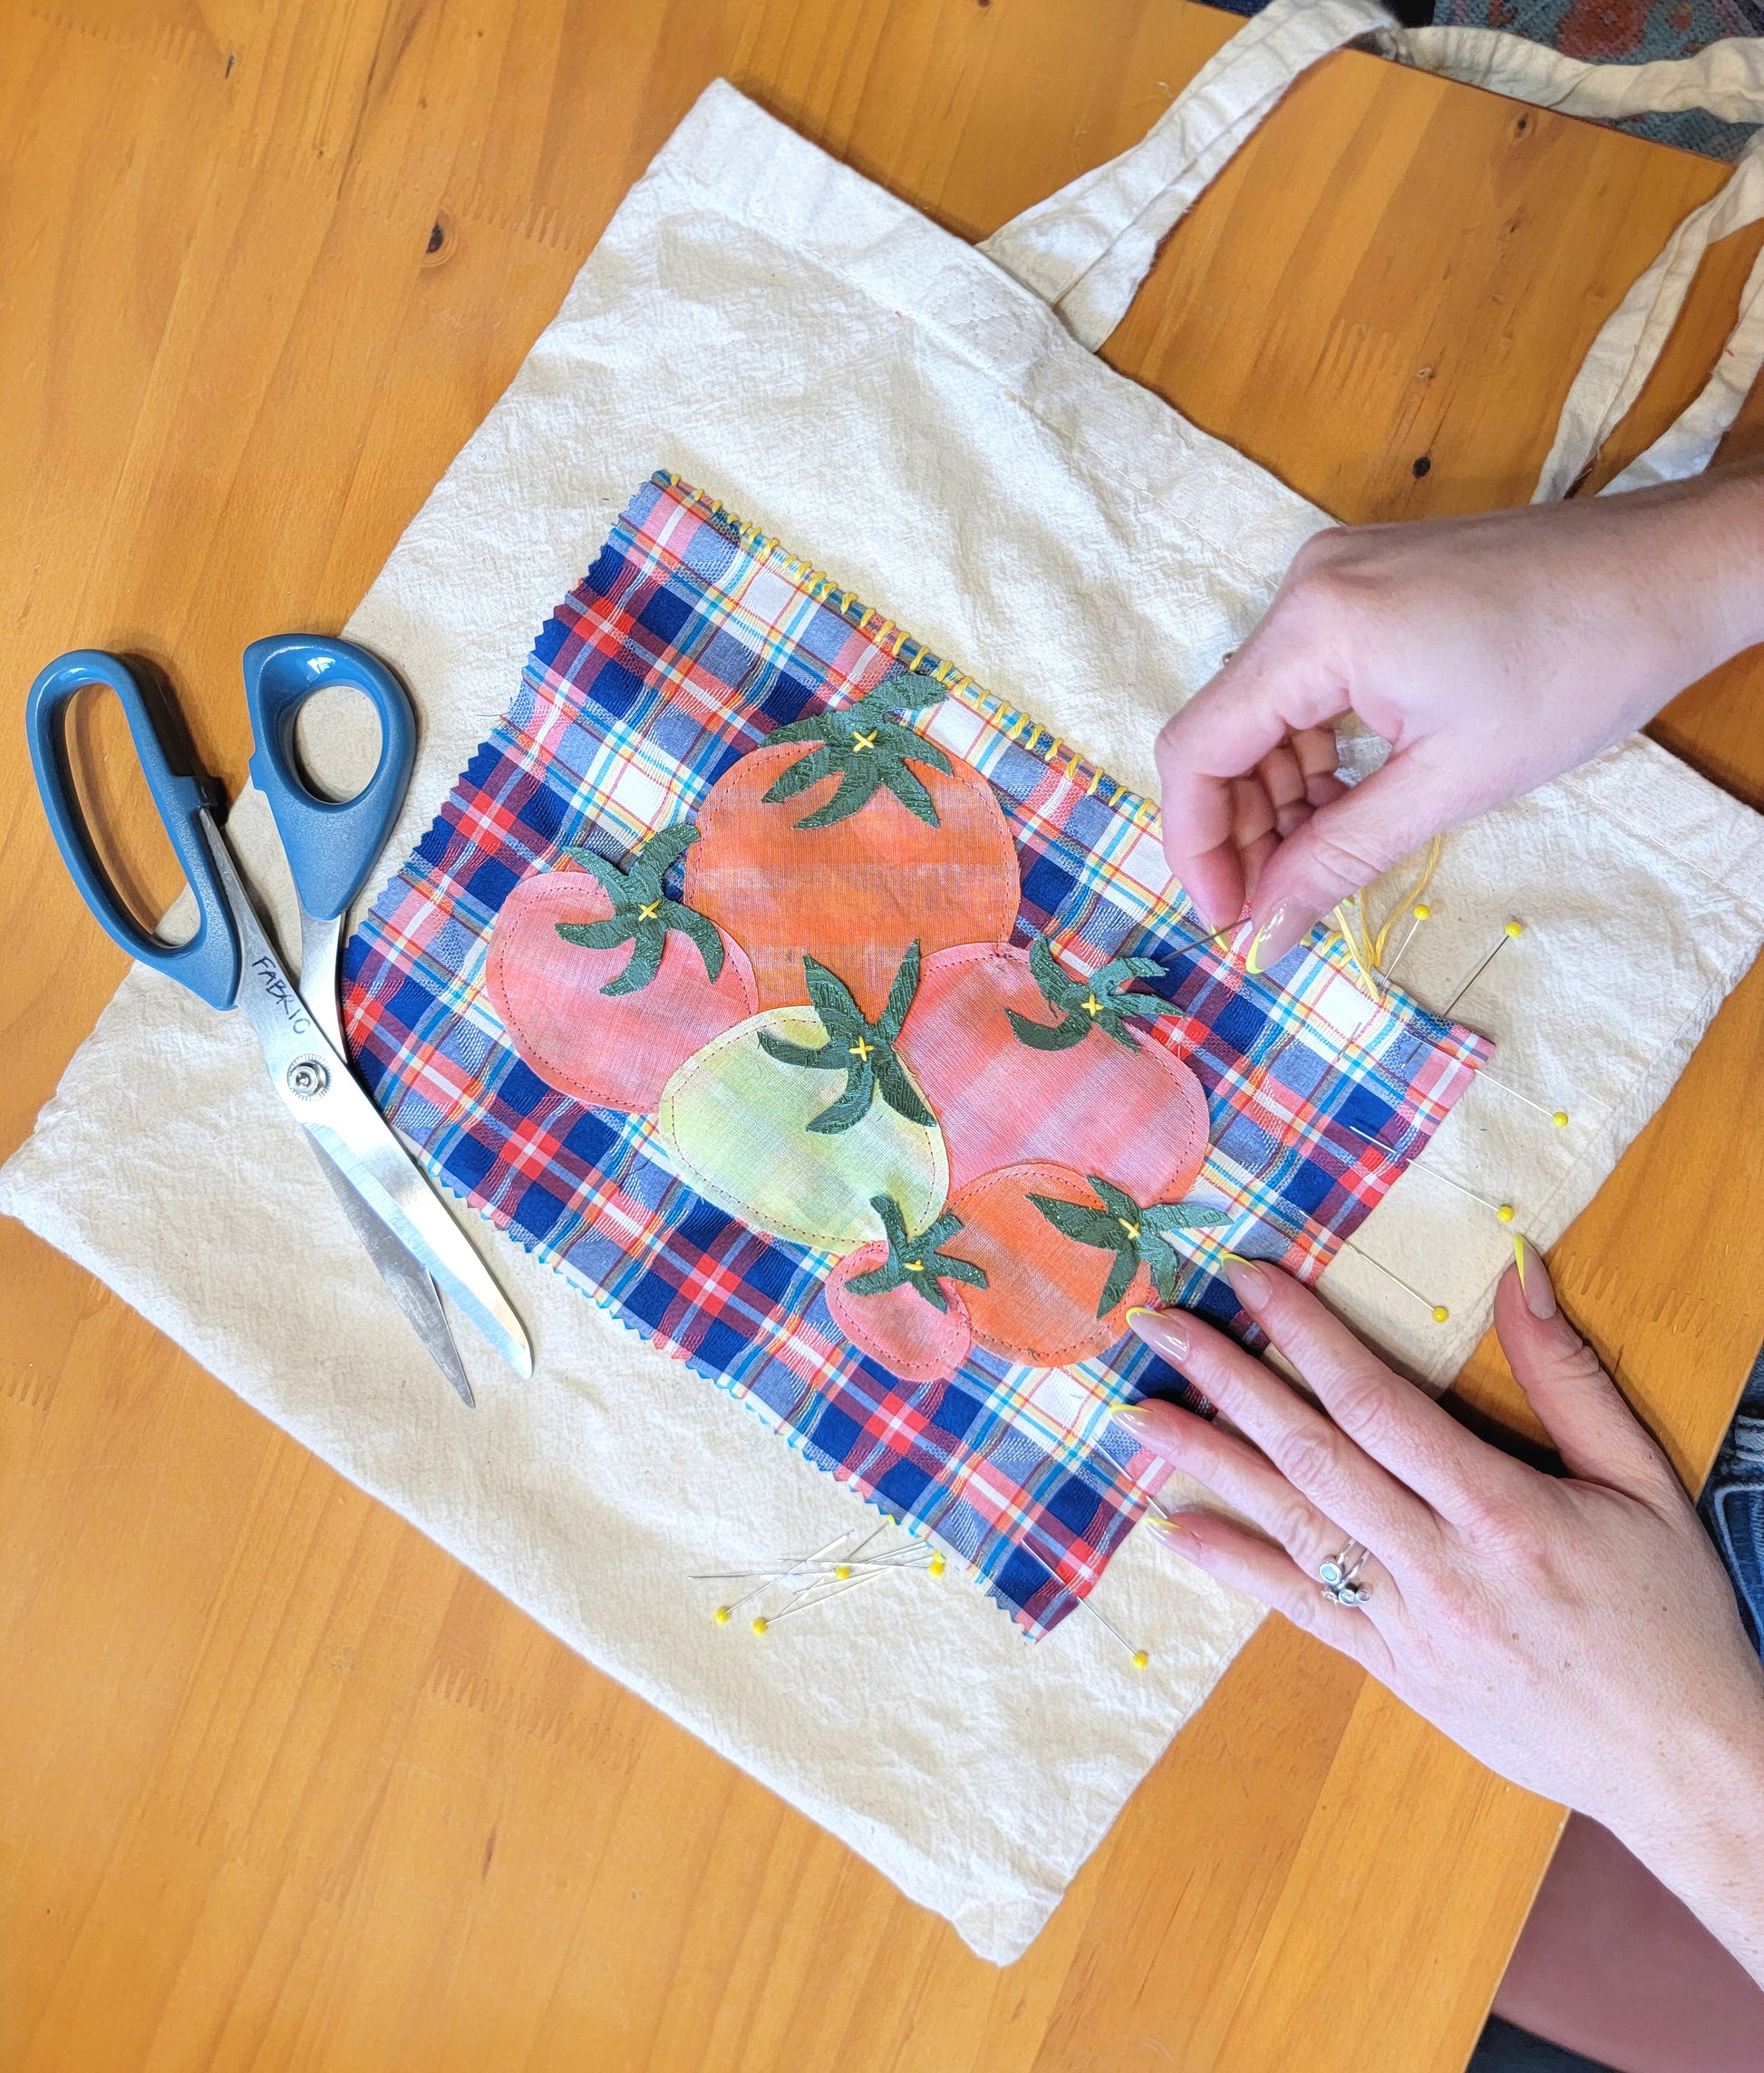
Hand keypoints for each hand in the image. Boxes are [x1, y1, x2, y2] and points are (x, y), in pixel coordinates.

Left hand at [1118, 1246, 1763, 1985]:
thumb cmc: (1669, 1614)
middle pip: (1312, 1456)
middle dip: (1228, 1381)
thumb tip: (1518, 1272)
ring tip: (1140, 1417)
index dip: (1305, 1335)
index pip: (1377, 1403)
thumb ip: (1570, 1378)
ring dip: (1210, 1467)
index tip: (1248, 1278)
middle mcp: (1442, 1568)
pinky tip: (1181, 1532)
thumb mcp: (1641, 1483)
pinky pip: (1303, 1612)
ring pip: (1292, 1529)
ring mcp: (1410, 1626)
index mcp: (1503, 1511)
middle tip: (1159, 1326)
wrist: (1684, 1765)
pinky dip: (1239, 1569)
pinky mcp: (1397, 1672)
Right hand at [1154, 464, 1763, 968]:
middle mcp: (1306, 588)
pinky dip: (1313, 750)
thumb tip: (1264, 935)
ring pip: (1262, 711)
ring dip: (1278, 796)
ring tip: (1320, 859)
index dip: (1197, 846)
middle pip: (1223, 731)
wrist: (1670, 573)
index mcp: (1317, 627)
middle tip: (1274, 908)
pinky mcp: (1362, 584)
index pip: (1199, 749)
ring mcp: (1332, 578)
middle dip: (1240, 830)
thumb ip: (1340, 857)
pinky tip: (1345, 800)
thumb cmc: (1582, 667)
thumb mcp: (1453, 783)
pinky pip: (1303, 681)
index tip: (1227, 919)